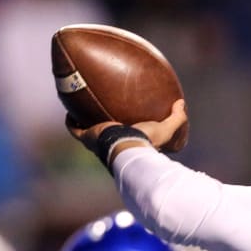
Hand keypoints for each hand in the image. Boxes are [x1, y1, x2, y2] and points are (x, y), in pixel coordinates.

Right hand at [67, 98, 187, 155]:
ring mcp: (96, 141)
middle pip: (103, 134)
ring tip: (81, 107)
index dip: (122, 130)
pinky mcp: (86, 136)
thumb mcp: (166, 129)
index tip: (123, 122)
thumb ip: (177, 118)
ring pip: (86, 129)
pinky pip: (73, 127)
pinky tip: (68, 108)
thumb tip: (182, 103)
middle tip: (100, 112)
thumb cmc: (146, 141)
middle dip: (100, 125)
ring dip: (83, 119)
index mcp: (126, 143)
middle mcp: (110, 145)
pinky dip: (70, 119)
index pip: (123, 137)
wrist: (127, 146)